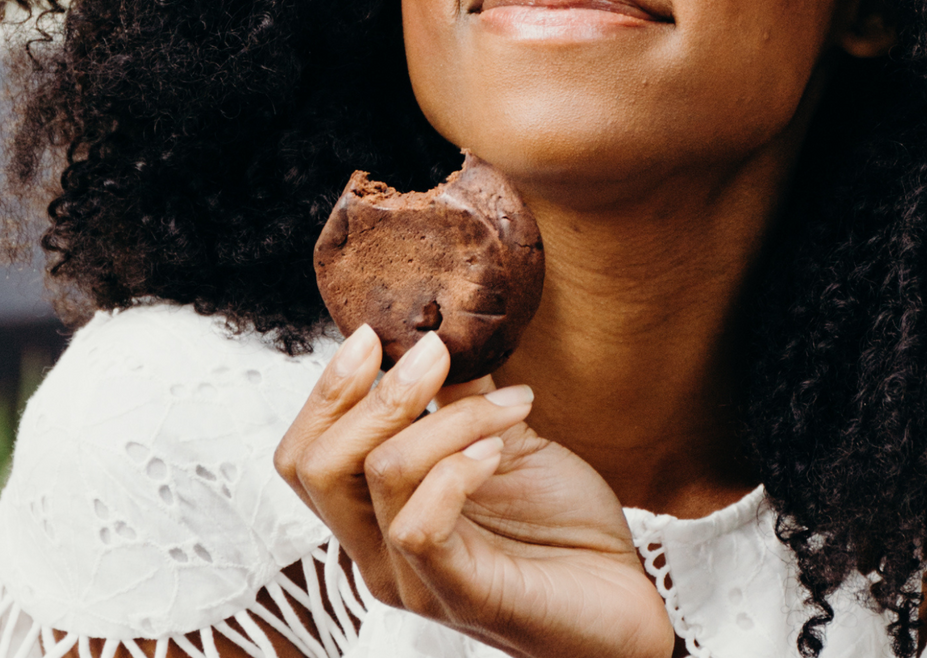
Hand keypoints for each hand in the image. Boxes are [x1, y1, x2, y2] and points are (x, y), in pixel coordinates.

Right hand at [273, 327, 675, 657]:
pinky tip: (498, 452)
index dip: (326, 390)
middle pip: (317, 464)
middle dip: (376, 391)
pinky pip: (419, 527)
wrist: (623, 598)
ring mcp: (413, 580)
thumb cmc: (563, 528)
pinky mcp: (461, 596)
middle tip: (437, 353)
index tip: (371, 334)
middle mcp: (377, 552)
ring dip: (446, 418)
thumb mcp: (506, 442)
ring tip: (510, 405)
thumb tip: (440, 328)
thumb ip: (463, 397)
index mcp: (375, 515)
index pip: (303, 455)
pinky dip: (455, 470)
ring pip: (378, 476)